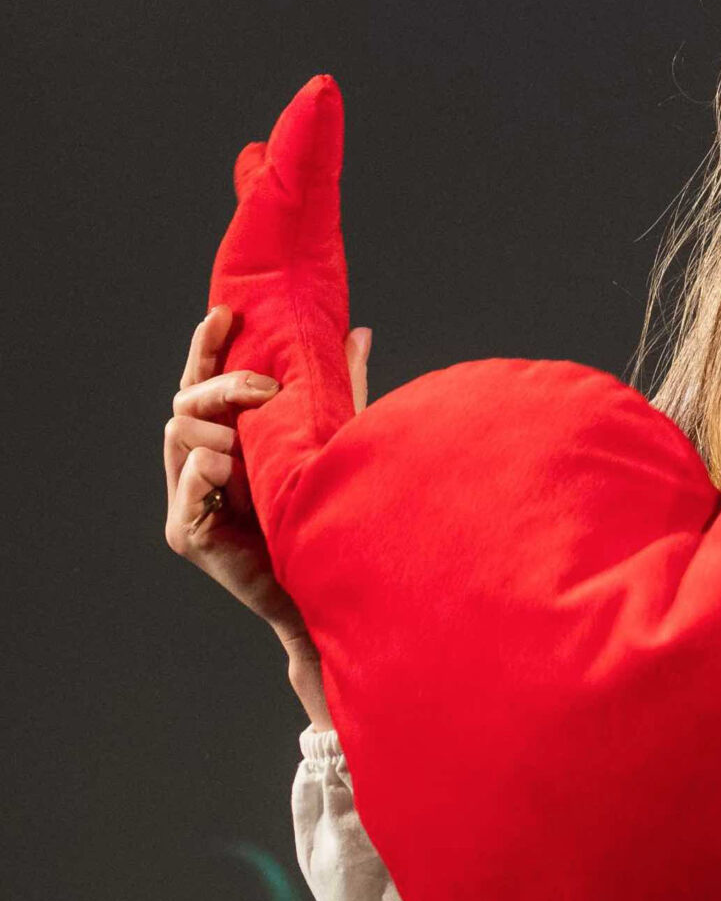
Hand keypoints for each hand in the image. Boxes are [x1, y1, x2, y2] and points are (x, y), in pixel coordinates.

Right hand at [166, 299, 369, 721]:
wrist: (332, 587)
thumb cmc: (333, 510)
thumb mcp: (337, 435)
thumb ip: (342, 385)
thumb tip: (357, 332)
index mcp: (226, 440)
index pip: (202, 385)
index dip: (208, 348)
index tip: (225, 313)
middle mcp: (199, 468)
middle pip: (186, 403)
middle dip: (224, 384)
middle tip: (268, 386)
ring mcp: (188, 502)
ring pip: (182, 434)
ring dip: (222, 425)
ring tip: (259, 435)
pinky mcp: (187, 534)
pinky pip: (189, 482)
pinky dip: (211, 468)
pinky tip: (236, 469)